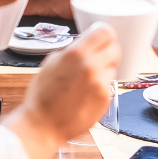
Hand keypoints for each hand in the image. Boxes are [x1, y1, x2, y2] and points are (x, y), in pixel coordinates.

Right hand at [14, 25, 119, 145]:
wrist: (43, 125)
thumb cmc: (42, 96)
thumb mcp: (51, 63)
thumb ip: (72, 51)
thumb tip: (86, 44)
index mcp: (76, 54)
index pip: (105, 33)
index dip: (104, 34)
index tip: (102, 38)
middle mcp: (91, 67)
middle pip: (115, 49)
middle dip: (107, 51)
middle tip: (98, 57)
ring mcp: (101, 84)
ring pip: (112, 68)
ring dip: (103, 70)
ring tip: (86, 81)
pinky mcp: (105, 99)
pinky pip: (109, 86)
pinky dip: (101, 87)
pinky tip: (86, 94)